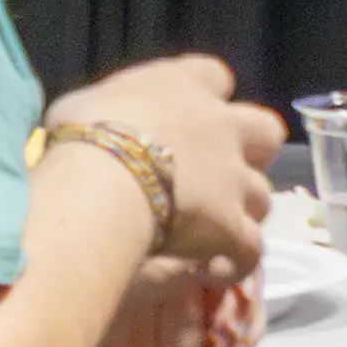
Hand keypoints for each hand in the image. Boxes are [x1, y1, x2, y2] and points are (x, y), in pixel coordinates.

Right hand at [50, 56, 283, 270]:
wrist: (100, 180)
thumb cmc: (82, 136)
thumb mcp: (81, 107)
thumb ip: (105, 109)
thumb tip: (95, 121)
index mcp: (186, 87)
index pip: (213, 76)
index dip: (206, 96)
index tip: (186, 119)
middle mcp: (223, 127)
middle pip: (265, 131)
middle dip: (252, 152)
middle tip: (220, 173)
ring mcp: (233, 178)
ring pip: (262, 194)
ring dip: (242, 211)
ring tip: (215, 229)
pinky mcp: (230, 224)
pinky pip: (249, 249)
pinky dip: (237, 260)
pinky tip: (216, 270)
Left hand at [77, 260, 251, 346]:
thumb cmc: (82, 300)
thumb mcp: (134, 273)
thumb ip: (182, 267)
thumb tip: (227, 261)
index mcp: (177, 262)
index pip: (229, 258)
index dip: (244, 269)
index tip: (242, 285)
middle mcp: (186, 294)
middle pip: (240, 291)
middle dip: (247, 305)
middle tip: (236, 323)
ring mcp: (185, 330)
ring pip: (239, 326)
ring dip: (245, 332)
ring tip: (233, 343)